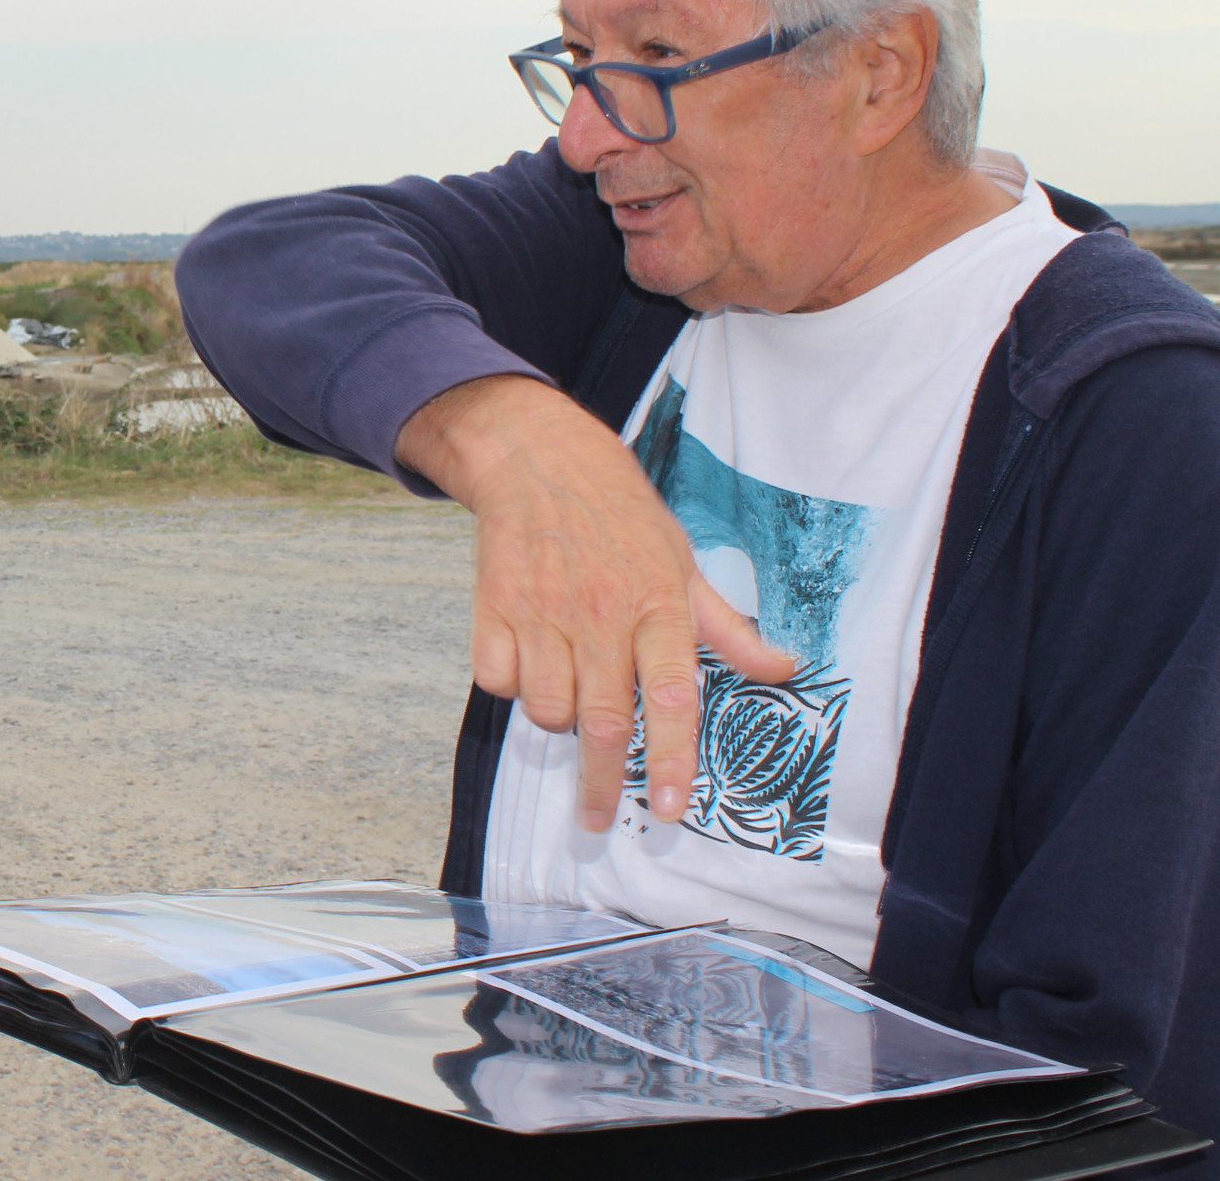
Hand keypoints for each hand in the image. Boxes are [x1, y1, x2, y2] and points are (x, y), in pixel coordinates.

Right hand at [396, 376, 795, 832]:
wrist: (538, 460)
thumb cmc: (620, 514)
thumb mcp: (684, 562)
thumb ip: (729, 627)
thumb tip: (786, 669)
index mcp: (658, 605)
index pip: (672, 697)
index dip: (671, 759)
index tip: (670, 808)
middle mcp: (602, 614)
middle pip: (602, 721)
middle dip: (601, 783)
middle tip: (596, 819)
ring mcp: (544, 612)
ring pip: (546, 708)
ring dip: (556, 719)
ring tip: (567, 695)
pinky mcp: (494, 607)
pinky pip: (498, 680)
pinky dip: (510, 684)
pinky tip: (526, 661)